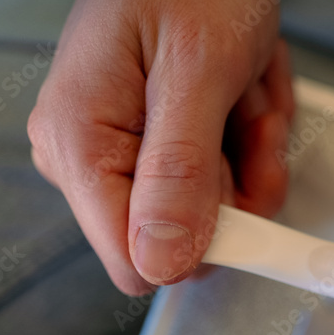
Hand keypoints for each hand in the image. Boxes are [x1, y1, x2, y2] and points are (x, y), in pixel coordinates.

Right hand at [28, 0, 294, 294]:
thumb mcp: (197, 72)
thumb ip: (179, 174)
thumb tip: (161, 262)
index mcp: (80, 143)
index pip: (135, 261)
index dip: (205, 244)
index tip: (253, 208)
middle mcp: (92, 154)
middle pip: (187, 233)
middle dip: (240, 177)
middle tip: (251, 115)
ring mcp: (126, 148)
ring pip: (216, 202)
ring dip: (252, 146)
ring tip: (245, 85)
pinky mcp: (158, 141)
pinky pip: (224, 171)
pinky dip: (251, 131)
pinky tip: (244, 86)